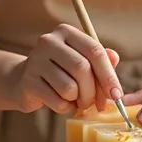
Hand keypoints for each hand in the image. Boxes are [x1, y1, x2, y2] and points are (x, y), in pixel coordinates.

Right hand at [6, 24, 120, 115]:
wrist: (24, 81)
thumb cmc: (61, 71)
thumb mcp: (82, 62)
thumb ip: (101, 60)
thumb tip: (114, 58)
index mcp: (66, 32)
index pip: (94, 51)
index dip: (109, 75)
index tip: (117, 94)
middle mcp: (49, 41)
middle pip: (82, 68)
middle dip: (93, 91)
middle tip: (96, 104)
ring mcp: (36, 61)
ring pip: (69, 87)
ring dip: (79, 101)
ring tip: (77, 101)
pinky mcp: (28, 82)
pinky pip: (57, 102)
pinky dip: (67, 108)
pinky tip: (64, 104)